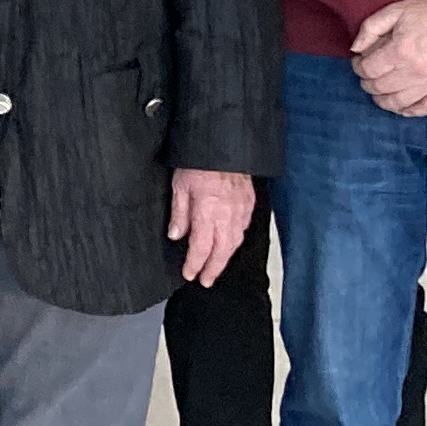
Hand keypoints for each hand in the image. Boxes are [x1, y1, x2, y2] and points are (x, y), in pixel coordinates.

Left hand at [167, 167, 252, 286]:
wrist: (224, 144)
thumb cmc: (200, 162)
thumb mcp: (180, 186)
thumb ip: (180, 213)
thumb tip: (177, 235)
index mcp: (208, 212)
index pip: (201, 247)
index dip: (195, 264)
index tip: (190, 273)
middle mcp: (227, 215)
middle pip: (222, 251)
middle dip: (213, 269)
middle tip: (206, 281)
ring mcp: (241, 210)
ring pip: (235, 242)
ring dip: (225, 258)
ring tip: (215, 267)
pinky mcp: (250, 203)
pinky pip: (244, 229)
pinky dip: (235, 241)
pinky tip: (229, 244)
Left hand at [353, 0, 426, 117]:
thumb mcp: (396, 10)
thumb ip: (370, 28)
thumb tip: (355, 49)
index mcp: (400, 51)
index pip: (368, 69)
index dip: (358, 67)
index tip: (359, 63)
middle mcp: (415, 71)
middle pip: (381, 88)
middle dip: (368, 84)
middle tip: (367, 78)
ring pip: (400, 102)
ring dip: (384, 101)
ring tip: (380, 94)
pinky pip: (426, 108)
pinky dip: (411, 111)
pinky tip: (403, 108)